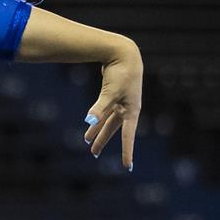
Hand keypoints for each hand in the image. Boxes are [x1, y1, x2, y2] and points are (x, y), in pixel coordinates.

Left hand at [83, 42, 143, 169]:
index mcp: (132, 111)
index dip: (127, 152)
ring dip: (98, 130)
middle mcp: (128, 108)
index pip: (128, 136)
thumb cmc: (121, 72)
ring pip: (108, 120)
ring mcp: (122, 101)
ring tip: (88, 143)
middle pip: (114, 129)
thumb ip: (99, 108)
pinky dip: (98, 117)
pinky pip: (105, 111)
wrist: (124, 53)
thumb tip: (88, 121)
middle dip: (103, 141)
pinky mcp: (115, 94)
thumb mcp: (110, 92)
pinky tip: (90, 123)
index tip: (128, 167)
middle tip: (94, 154)